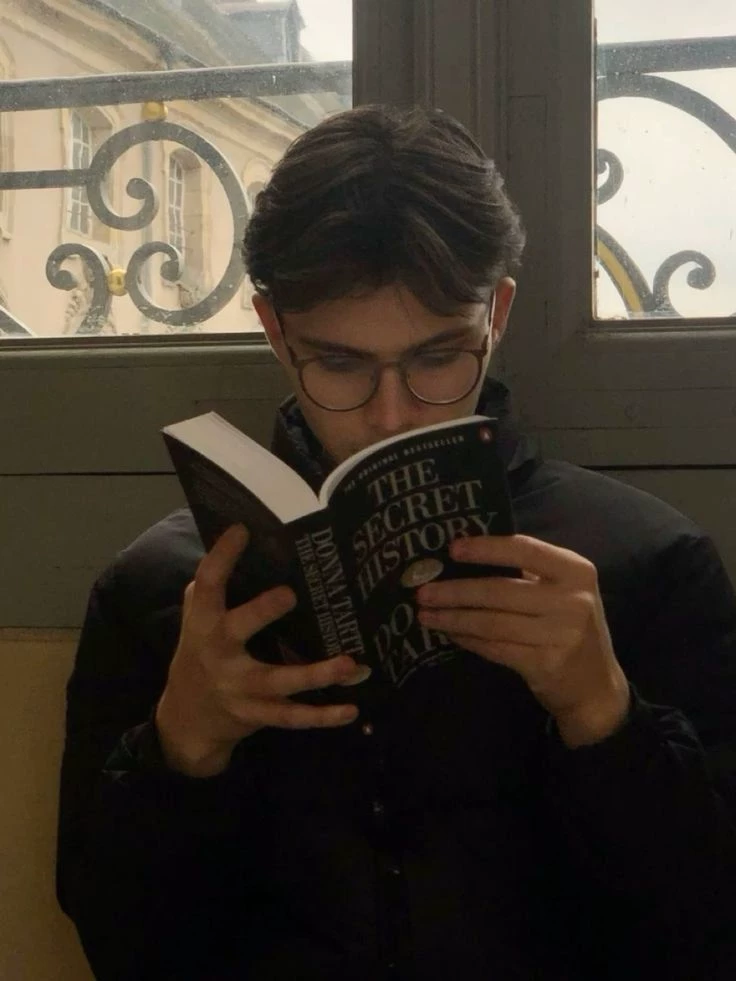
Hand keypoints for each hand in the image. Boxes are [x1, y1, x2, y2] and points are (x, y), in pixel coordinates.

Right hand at [156, 524, 369, 777]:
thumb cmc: (201, 653)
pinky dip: (323, 716)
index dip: (221, 556)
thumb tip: (237, 537)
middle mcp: (218, 653)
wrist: (186, 720)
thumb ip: (211, 586)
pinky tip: (351, 710)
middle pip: (237, 631)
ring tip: (351, 665)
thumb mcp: (196, 619)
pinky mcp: (258, 714)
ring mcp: (239, 688)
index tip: (242, 530)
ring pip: (278, 682)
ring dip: (316, 675)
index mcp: (203, 623)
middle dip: (261, 613)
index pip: (207, 584)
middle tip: (290, 594)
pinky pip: (293, 717)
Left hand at [416, 535, 630, 747]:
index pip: (524, 549)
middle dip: (455, 591)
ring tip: (425, 614)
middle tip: (422, 592)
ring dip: (453, 618)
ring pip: (492, 622)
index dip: (485, 548)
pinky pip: (495, 647)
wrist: (597, 686)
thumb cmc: (570, 626)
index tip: (452, 548)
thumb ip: (528, 571)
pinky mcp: (545, 664)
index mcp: (576, 570)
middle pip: (499, 590)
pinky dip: (467, 640)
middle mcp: (572, 599)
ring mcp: (560, 634)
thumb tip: (467, 554)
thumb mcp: (564, 590)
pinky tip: (450, 633)